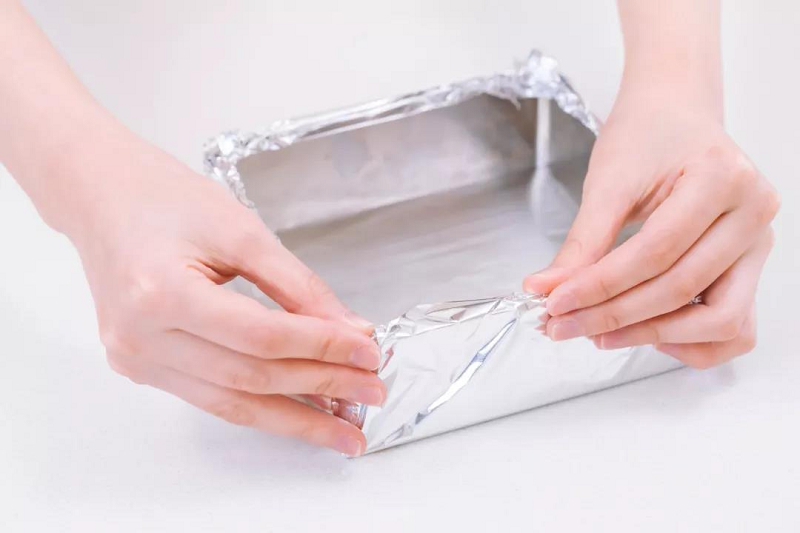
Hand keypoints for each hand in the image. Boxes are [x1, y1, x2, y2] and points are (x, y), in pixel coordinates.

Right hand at [62, 132, 384, 456]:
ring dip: (294, 418)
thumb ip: (298, 285)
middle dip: (320, 389)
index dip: (323, 348)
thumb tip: (349, 330)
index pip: (263, 337)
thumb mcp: (242, 230)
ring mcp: (136, 359)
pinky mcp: (141, 367)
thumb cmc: (165, 198)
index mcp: (162, 293)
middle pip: (251, 377)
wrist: (100, 197)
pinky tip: (298, 411)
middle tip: (371, 393)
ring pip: (231, 403)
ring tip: (343, 431)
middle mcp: (141, 337)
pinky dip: (260, 405)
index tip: (369, 352)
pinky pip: (210, 397)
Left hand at [525, 90, 779, 368]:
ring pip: (719, 320)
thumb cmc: (646, 136)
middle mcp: (753, 214)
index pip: (655, 252)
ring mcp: (758, 244)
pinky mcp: (750, 267)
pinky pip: (733, 326)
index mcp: (722, 178)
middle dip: (614, 316)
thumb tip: (546, 291)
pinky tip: (644, 330)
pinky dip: (690, 340)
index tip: (554, 304)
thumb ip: (581, 243)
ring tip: (599, 332)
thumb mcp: (607, 182)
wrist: (674, 115)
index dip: (599, 286)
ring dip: (654, 336)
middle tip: (564, 324)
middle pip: (682, 289)